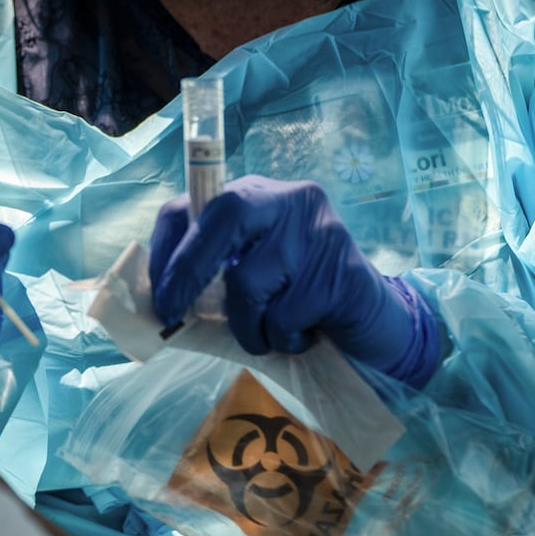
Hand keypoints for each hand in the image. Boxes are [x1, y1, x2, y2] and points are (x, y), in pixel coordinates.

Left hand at [148, 176, 443, 388]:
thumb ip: (214, 272)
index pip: (197, 203)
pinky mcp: (340, 272)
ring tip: (269, 334)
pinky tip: (305, 334)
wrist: (377, 323)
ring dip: (247, 326)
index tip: (157, 290)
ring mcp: (320, 232)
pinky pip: (283, 317)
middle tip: (173, 313)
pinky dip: (284, 340)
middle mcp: (291, 200)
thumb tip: (157, 299)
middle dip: (188, 271)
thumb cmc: (301, 300)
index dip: (168, 245)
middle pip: (223, 218)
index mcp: (260, 195)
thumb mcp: (254, 275)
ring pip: (248, 281)